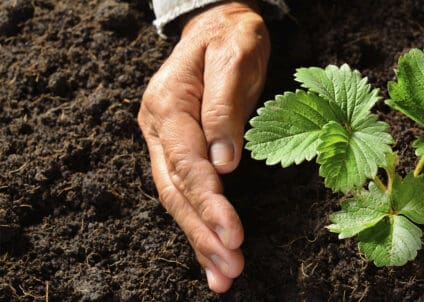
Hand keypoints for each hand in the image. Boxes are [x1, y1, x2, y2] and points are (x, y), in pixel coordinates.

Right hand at [137, 1, 268, 291]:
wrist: (219, 24)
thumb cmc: (231, 37)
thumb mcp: (234, 58)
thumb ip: (224, 109)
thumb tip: (224, 163)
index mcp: (168, 105)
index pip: (187, 163)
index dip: (209, 201)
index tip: (232, 233)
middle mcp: (159, 129)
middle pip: (177, 191)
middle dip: (204, 232)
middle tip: (230, 267)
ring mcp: (166, 143)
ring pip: (178, 200)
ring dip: (201, 239)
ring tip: (223, 275)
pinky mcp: (180, 153)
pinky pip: (186, 194)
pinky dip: (200, 226)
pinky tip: (213, 257)